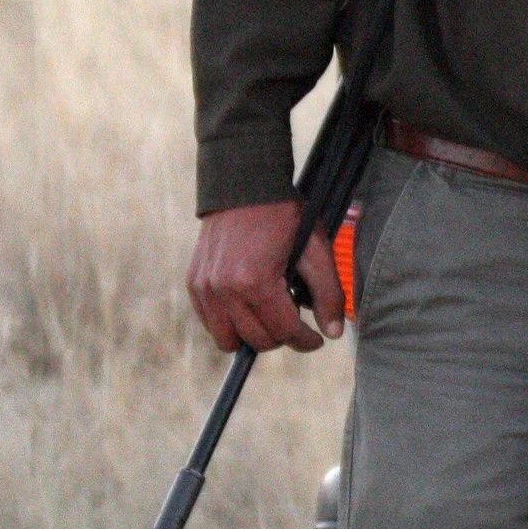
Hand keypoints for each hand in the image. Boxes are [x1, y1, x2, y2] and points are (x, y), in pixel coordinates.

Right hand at [188, 202, 343, 355]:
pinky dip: (229, 323)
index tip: (316, 339)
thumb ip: (328, 294)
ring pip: (228, 340)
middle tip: (294, 319)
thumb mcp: (316, 250)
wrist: (244, 187)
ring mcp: (205, 288)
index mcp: (256, 282)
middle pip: (258, 340)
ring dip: (252, 335)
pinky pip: (210, 323)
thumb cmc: (284, 216)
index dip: (306, 341)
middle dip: (282, 335)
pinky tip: (248, 307)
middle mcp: (225, 290)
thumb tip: (333, 334)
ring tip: (269, 316)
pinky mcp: (194, 283)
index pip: (285, 332)